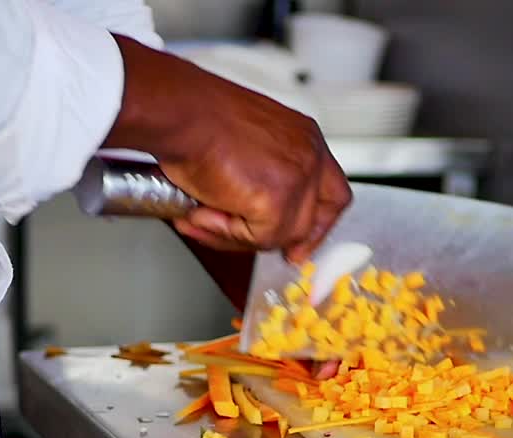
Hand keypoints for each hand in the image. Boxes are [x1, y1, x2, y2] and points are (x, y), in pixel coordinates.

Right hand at [104, 35, 350, 262]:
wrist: (180, 114)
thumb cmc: (196, 120)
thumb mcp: (246, 146)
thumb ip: (262, 178)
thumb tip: (254, 220)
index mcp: (303, 138)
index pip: (331, 190)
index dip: (318, 222)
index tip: (301, 243)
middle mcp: (308, 154)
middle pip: (316, 217)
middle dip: (287, 240)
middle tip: (262, 249)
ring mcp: (298, 178)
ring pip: (283, 234)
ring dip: (238, 233)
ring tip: (203, 214)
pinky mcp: (279, 200)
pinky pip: (258, 238)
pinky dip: (225, 233)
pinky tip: (203, 212)